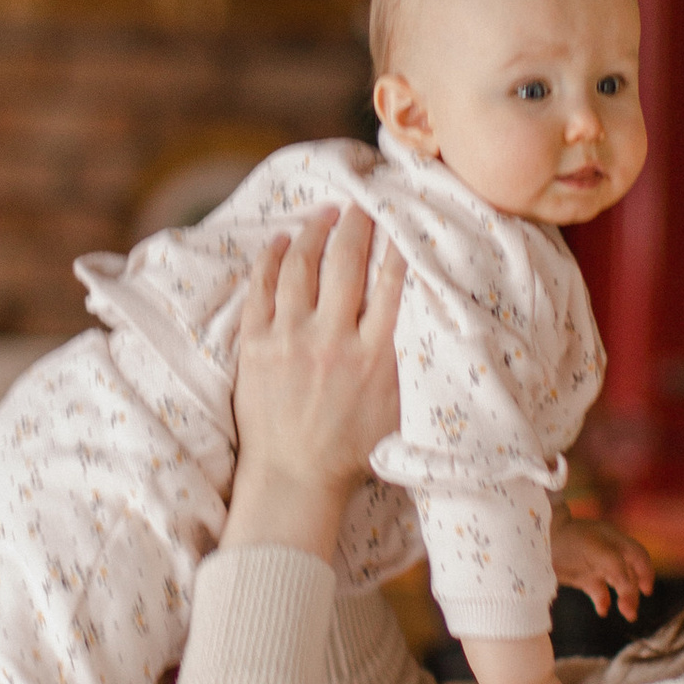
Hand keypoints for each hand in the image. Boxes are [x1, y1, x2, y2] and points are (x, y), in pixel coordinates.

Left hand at [224, 208, 406, 562]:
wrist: (294, 479)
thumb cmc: (351, 450)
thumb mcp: (398, 409)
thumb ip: (409, 361)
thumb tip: (427, 316)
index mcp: (374, 356)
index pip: (392, 282)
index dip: (397, 243)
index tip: (400, 218)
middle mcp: (332, 341)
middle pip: (347, 262)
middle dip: (356, 224)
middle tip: (362, 204)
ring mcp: (290, 340)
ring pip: (302, 267)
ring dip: (314, 232)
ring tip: (325, 214)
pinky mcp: (255, 346)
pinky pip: (262, 289)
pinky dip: (272, 259)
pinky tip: (280, 241)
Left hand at [552, 514, 655, 617]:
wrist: (535, 542)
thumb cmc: (567, 539)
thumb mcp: (595, 548)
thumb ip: (616, 564)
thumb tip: (630, 586)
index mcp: (613, 540)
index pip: (638, 556)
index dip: (645, 572)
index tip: (646, 590)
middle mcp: (608, 552)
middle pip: (630, 573)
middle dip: (633, 591)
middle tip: (631, 611)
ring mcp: (595, 565)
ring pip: (617, 584)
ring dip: (624, 599)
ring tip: (628, 614)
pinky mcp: (583, 577)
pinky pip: (599, 591)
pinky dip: (603, 601)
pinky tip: (603, 611)